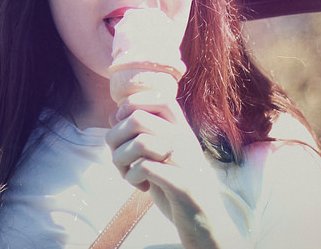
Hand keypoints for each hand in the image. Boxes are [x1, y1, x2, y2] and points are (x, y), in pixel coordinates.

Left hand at [106, 90, 247, 248]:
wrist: (207, 223)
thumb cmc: (177, 186)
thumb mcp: (160, 156)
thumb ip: (141, 135)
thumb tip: (114, 114)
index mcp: (182, 130)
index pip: (160, 98)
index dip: (134, 105)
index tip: (124, 126)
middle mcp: (186, 140)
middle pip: (138, 118)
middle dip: (116, 137)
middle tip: (118, 156)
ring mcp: (186, 161)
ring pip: (139, 141)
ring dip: (120, 159)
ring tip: (126, 173)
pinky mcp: (184, 184)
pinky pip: (145, 168)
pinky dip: (132, 177)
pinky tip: (139, 185)